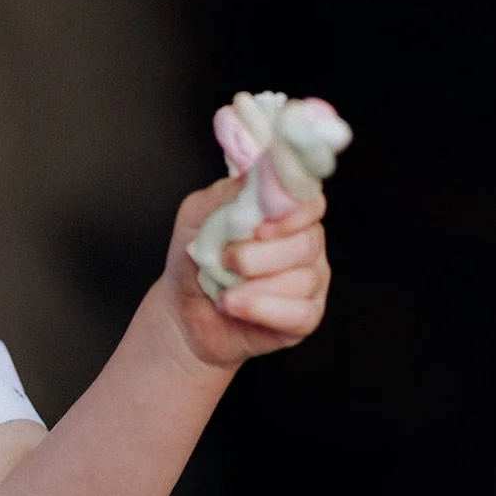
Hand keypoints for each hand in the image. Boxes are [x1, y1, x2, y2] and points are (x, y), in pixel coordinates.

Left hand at [165, 177, 331, 368]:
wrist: (184, 310)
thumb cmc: (196, 260)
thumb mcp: (197, 216)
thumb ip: (226, 195)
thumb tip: (256, 178)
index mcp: (284, 215)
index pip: (311, 203)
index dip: (293, 213)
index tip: (260, 228)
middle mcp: (305, 244)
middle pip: (307, 242)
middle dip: (259, 255)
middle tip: (225, 260)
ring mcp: (310, 282)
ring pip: (304, 279)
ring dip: (253, 286)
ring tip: (223, 289)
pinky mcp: (304, 317)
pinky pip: (299, 313)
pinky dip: (262, 309)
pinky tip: (233, 305)